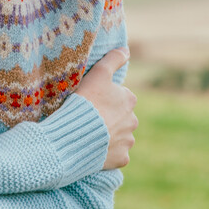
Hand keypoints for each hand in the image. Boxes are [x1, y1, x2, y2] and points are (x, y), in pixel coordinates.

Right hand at [74, 47, 137, 168]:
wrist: (75, 135)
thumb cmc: (85, 102)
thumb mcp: (98, 74)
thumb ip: (113, 59)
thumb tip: (126, 49)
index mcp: (129, 99)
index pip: (120, 97)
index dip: (104, 99)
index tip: (91, 102)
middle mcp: (133, 120)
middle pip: (121, 117)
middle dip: (109, 118)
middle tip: (89, 119)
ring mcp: (128, 141)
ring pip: (120, 137)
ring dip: (108, 136)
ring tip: (89, 135)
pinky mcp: (122, 159)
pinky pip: (116, 155)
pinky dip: (107, 153)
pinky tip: (94, 150)